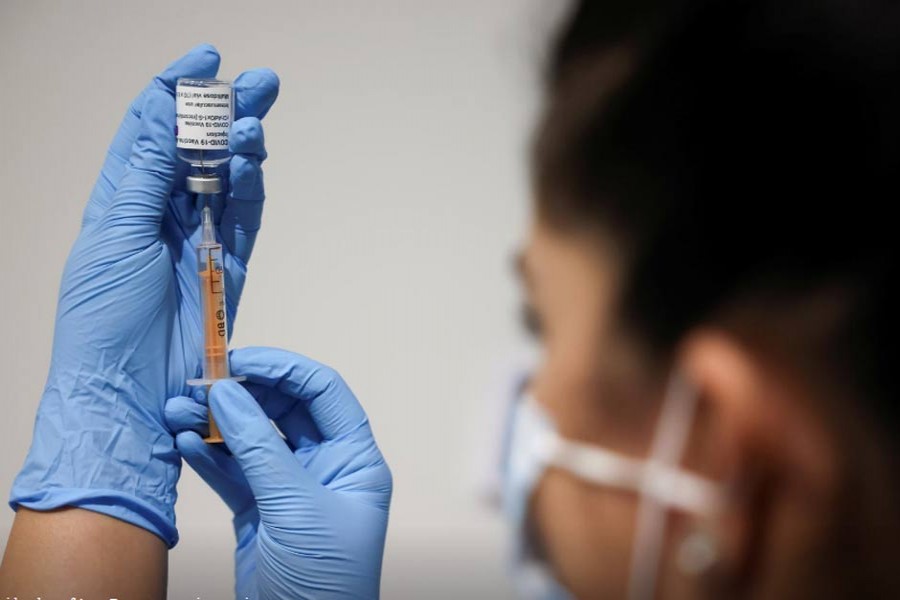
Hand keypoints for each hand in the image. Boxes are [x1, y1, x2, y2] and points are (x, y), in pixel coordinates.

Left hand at [9, 45, 279, 546]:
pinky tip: (253, 163)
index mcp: (119, 200)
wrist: (128, 394)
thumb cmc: (102, 323)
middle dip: (225, 110)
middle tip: (260, 81)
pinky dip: (250, 190)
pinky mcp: (225, 270)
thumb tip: (170, 114)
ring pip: (225, 179)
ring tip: (255, 123)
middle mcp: (157, 215)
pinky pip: (243, 221)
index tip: (207, 58)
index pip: (149, 127)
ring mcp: (194, 242)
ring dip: (241, 147)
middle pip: (196, 147)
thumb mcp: (113, 234)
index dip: (176, 89)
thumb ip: (146, 175)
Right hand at [164, 347, 392, 598]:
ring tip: (177, 409)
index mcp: (354, 459)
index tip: (239, 358)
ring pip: (252, 439)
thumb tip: (229, 393)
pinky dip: (208, 454)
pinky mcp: (259, 510)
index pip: (322, 391)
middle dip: (240, 394)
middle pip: (283, 409)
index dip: (283, 368)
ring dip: (215, 422)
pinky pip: (233, 471)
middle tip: (198, 383)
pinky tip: (184, 440)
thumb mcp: (296, 506)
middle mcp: (325, 466)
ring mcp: (290, 487)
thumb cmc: (324, 579)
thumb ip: (261, 447)